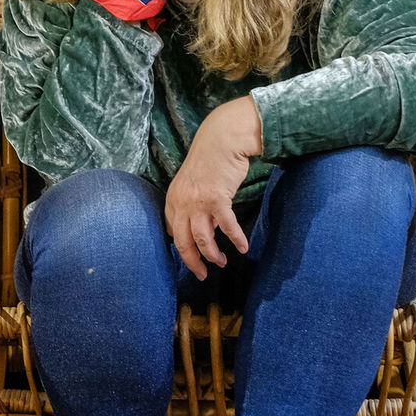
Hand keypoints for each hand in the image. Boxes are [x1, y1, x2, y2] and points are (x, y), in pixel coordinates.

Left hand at [165, 97, 262, 279]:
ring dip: (212, 255)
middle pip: (183, 242)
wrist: (220, 140)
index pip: (172, 232)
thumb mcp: (192, 185)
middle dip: (192, 262)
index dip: (182, 249)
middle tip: (202, 275)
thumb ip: (192, 206)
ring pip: (202, 238)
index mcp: (173, 200)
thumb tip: (202, 229)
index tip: (191, 260)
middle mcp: (181, 203)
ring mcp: (198, 202)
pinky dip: (236, 239)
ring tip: (221, 264)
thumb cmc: (210, 162)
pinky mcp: (217, 198)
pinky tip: (243, 248)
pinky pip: (226, 226)